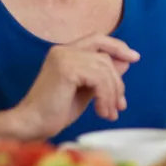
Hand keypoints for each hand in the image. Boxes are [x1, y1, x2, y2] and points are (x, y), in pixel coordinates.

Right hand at [12, 34, 139, 138]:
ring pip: (105, 70)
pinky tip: (102, 112)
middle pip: (105, 58)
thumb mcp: (86, 90)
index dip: (118, 46)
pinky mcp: (66, 69)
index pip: (98, 39)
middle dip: (117, 83)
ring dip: (112, 94)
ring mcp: (64, 57)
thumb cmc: (55, 111)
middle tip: (120, 105)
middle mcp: (63, 50)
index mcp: (65, 52)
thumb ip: (102, 75)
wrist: (31, 125)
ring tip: (110, 113)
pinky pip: (99, 80)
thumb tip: (126, 61)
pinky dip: (105, 97)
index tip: (135, 58)